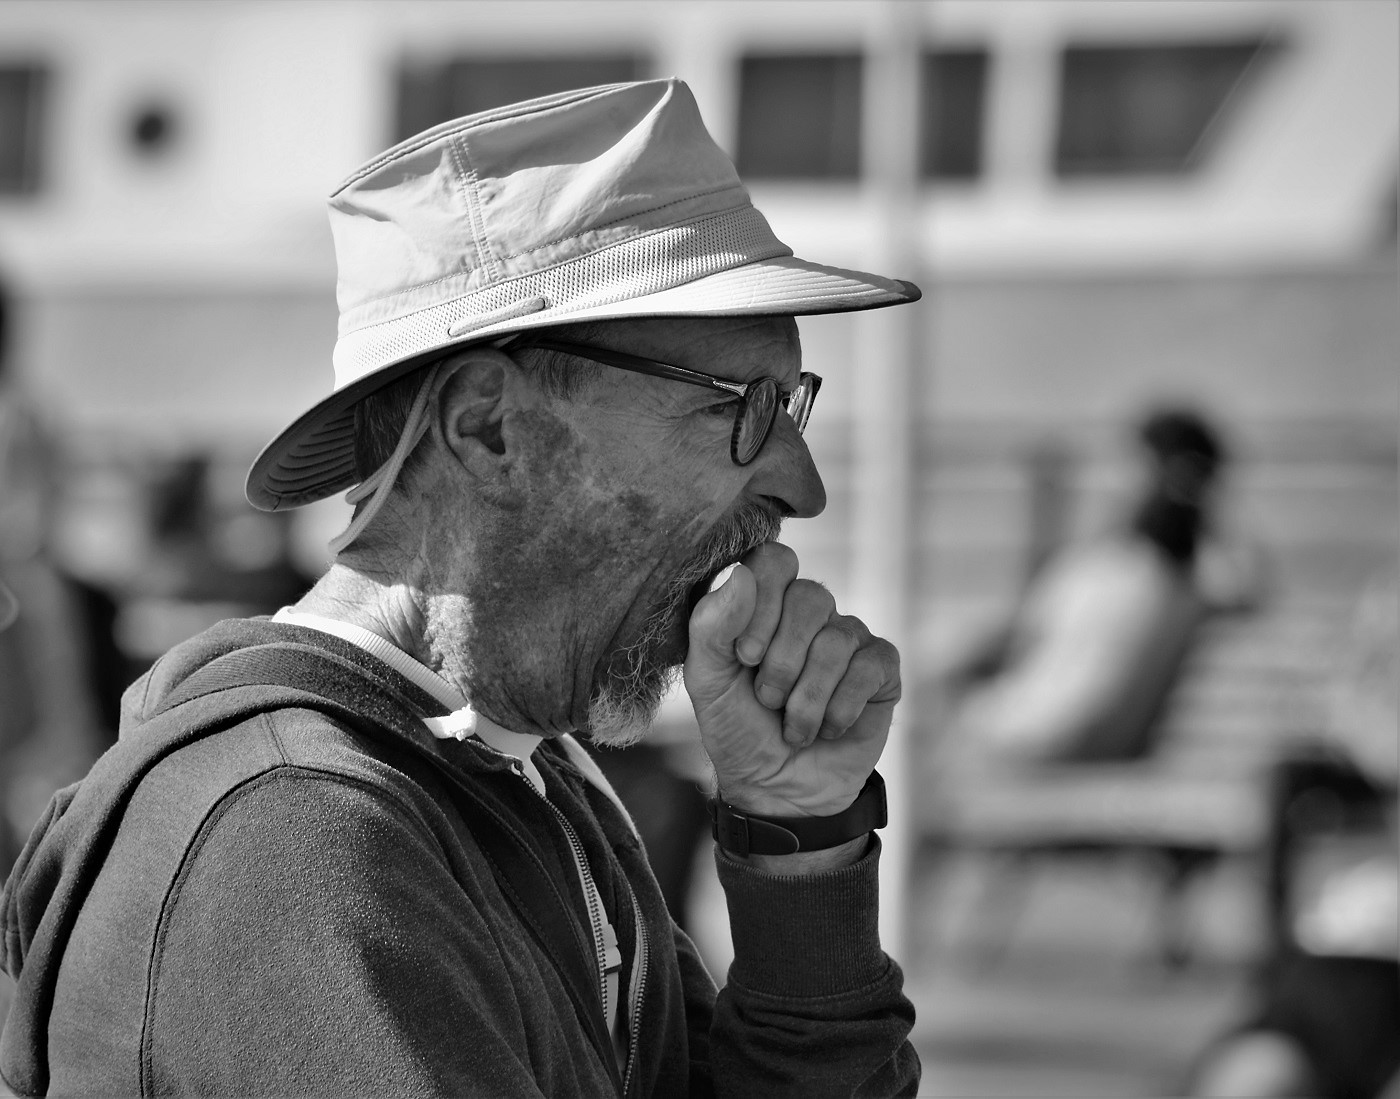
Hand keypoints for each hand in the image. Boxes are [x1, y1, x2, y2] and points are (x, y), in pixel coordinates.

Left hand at [683, 542, 899, 818]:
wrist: (777, 790)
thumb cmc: (737, 729)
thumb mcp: (708, 680)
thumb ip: (711, 625)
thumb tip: (742, 573)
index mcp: (765, 603)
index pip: (774, 560)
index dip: (762, 604)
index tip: (745, 656)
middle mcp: (811, 612)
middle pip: (811, 597)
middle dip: (783, 661)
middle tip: (767, 700)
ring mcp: (849, 637)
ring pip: (839, 639)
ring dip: (808, 698)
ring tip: (794, 726)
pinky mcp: (882, 669)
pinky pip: (871, 666)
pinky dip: (840, 708)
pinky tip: (828, 728)